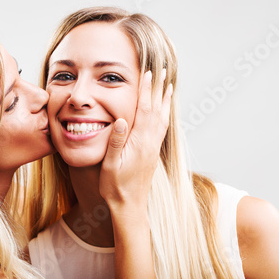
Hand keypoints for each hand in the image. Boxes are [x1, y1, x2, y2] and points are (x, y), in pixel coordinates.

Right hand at [100, 69, 172, 207]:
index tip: (147, 73)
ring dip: (164, 100)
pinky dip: (164, 114)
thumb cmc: (115, 186)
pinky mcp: (152, 153)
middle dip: (159, 89)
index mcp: (139, 143)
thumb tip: (120, 119)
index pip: (144, 110)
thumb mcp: (110, 165)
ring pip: (162, 119)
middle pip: (157, 110)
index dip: (146, 90)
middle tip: (162, 71)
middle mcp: (150, 143)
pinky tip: (164, 111)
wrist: (129, 206)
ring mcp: (153, 148)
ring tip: (168, 86)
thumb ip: (115, 142)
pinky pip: (161, 128)